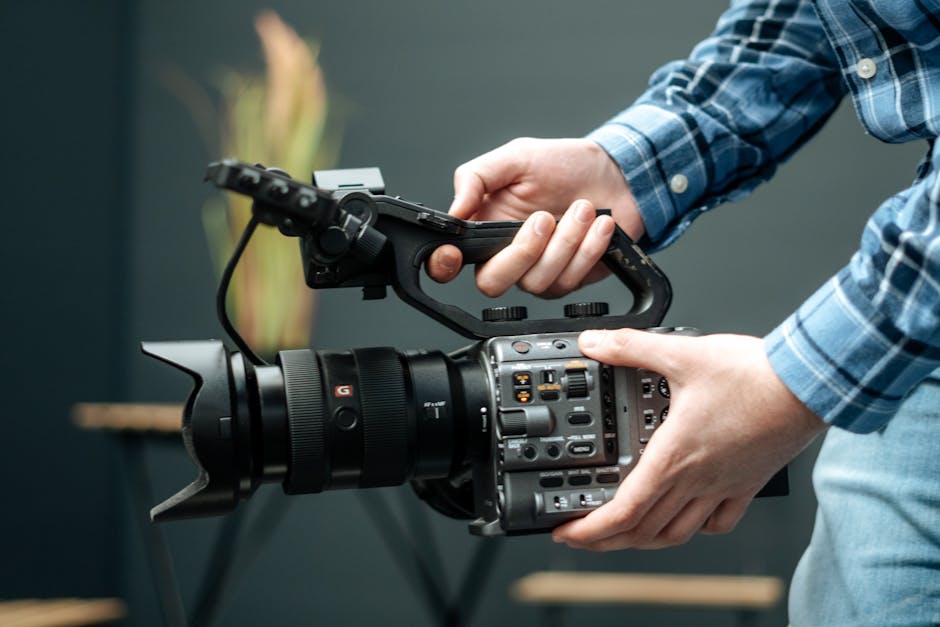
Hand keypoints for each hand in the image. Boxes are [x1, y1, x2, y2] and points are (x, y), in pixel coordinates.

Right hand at [427, 138, 643, 297]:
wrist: (615, 175)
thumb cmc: (564, 165)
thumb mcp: (516, 157)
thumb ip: (476, 178)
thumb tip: (454, 211)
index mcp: (484, 228)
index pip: (448, 262)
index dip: (444, 266)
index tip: (455, 253)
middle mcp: (507, 255)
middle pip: (492, 282)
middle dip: (522, 251)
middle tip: (545, 217)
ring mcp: (538, 271)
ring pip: (537, 281)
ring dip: (566, 242)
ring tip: (583, 208)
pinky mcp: (569, 279)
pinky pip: (570, 279)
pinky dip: (588, 248)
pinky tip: (599, 222)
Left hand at [552, 329, 826, 550]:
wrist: (810, 384)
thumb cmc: (755, 375)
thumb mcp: (681, 352)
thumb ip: (631, 346)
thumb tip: (595, 342)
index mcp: (675, 455)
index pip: (624, 510)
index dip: (591, 530)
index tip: (568, 533)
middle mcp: (697, 480)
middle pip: (643, 530)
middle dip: (606, 540)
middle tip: (583, 537)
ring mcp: (723, 486)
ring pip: (677, 533)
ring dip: (645, 540)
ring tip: (624, 536)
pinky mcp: (747, 484)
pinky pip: (719, 522)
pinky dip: (696, 529)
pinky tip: (687, 520)